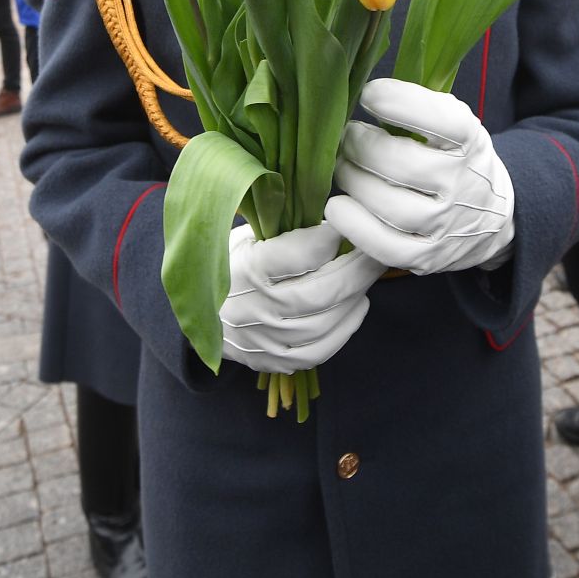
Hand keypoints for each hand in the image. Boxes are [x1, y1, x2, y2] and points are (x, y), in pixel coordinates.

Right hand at [218, 222, 384, 373]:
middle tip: (376, 251)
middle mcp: (252, 308)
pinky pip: (318, 351)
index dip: (329, 238)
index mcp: (243, 268)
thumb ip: (282, 226)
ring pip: (323, 324)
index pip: (296, 255)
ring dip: (354, 297)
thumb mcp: (245, 234)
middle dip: (356, 269)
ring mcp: (262, 340)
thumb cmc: (230, 263)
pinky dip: (345, 328)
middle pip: (318, 293)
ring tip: (368, 275)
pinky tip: (355, 305)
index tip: (347, 223)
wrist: (201, 314)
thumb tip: (333, 216)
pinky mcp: (271, 361)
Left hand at [324, 78, 515, 275]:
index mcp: (469, 140)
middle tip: (348, 138)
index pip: (439, 118)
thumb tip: (364, 94)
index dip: (396, 101)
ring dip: (353, 181)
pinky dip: (354, 225)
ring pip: (387, 204)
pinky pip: (384, 246)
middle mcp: (461, 182)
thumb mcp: (454, 126)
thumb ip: (420, 107)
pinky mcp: (427, 257)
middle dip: (359, 145)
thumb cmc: (455, 160)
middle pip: (398, 162)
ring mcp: (444, 223)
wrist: (492, 218)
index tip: (369, 94)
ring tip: (345, 168)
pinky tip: (340, 208)